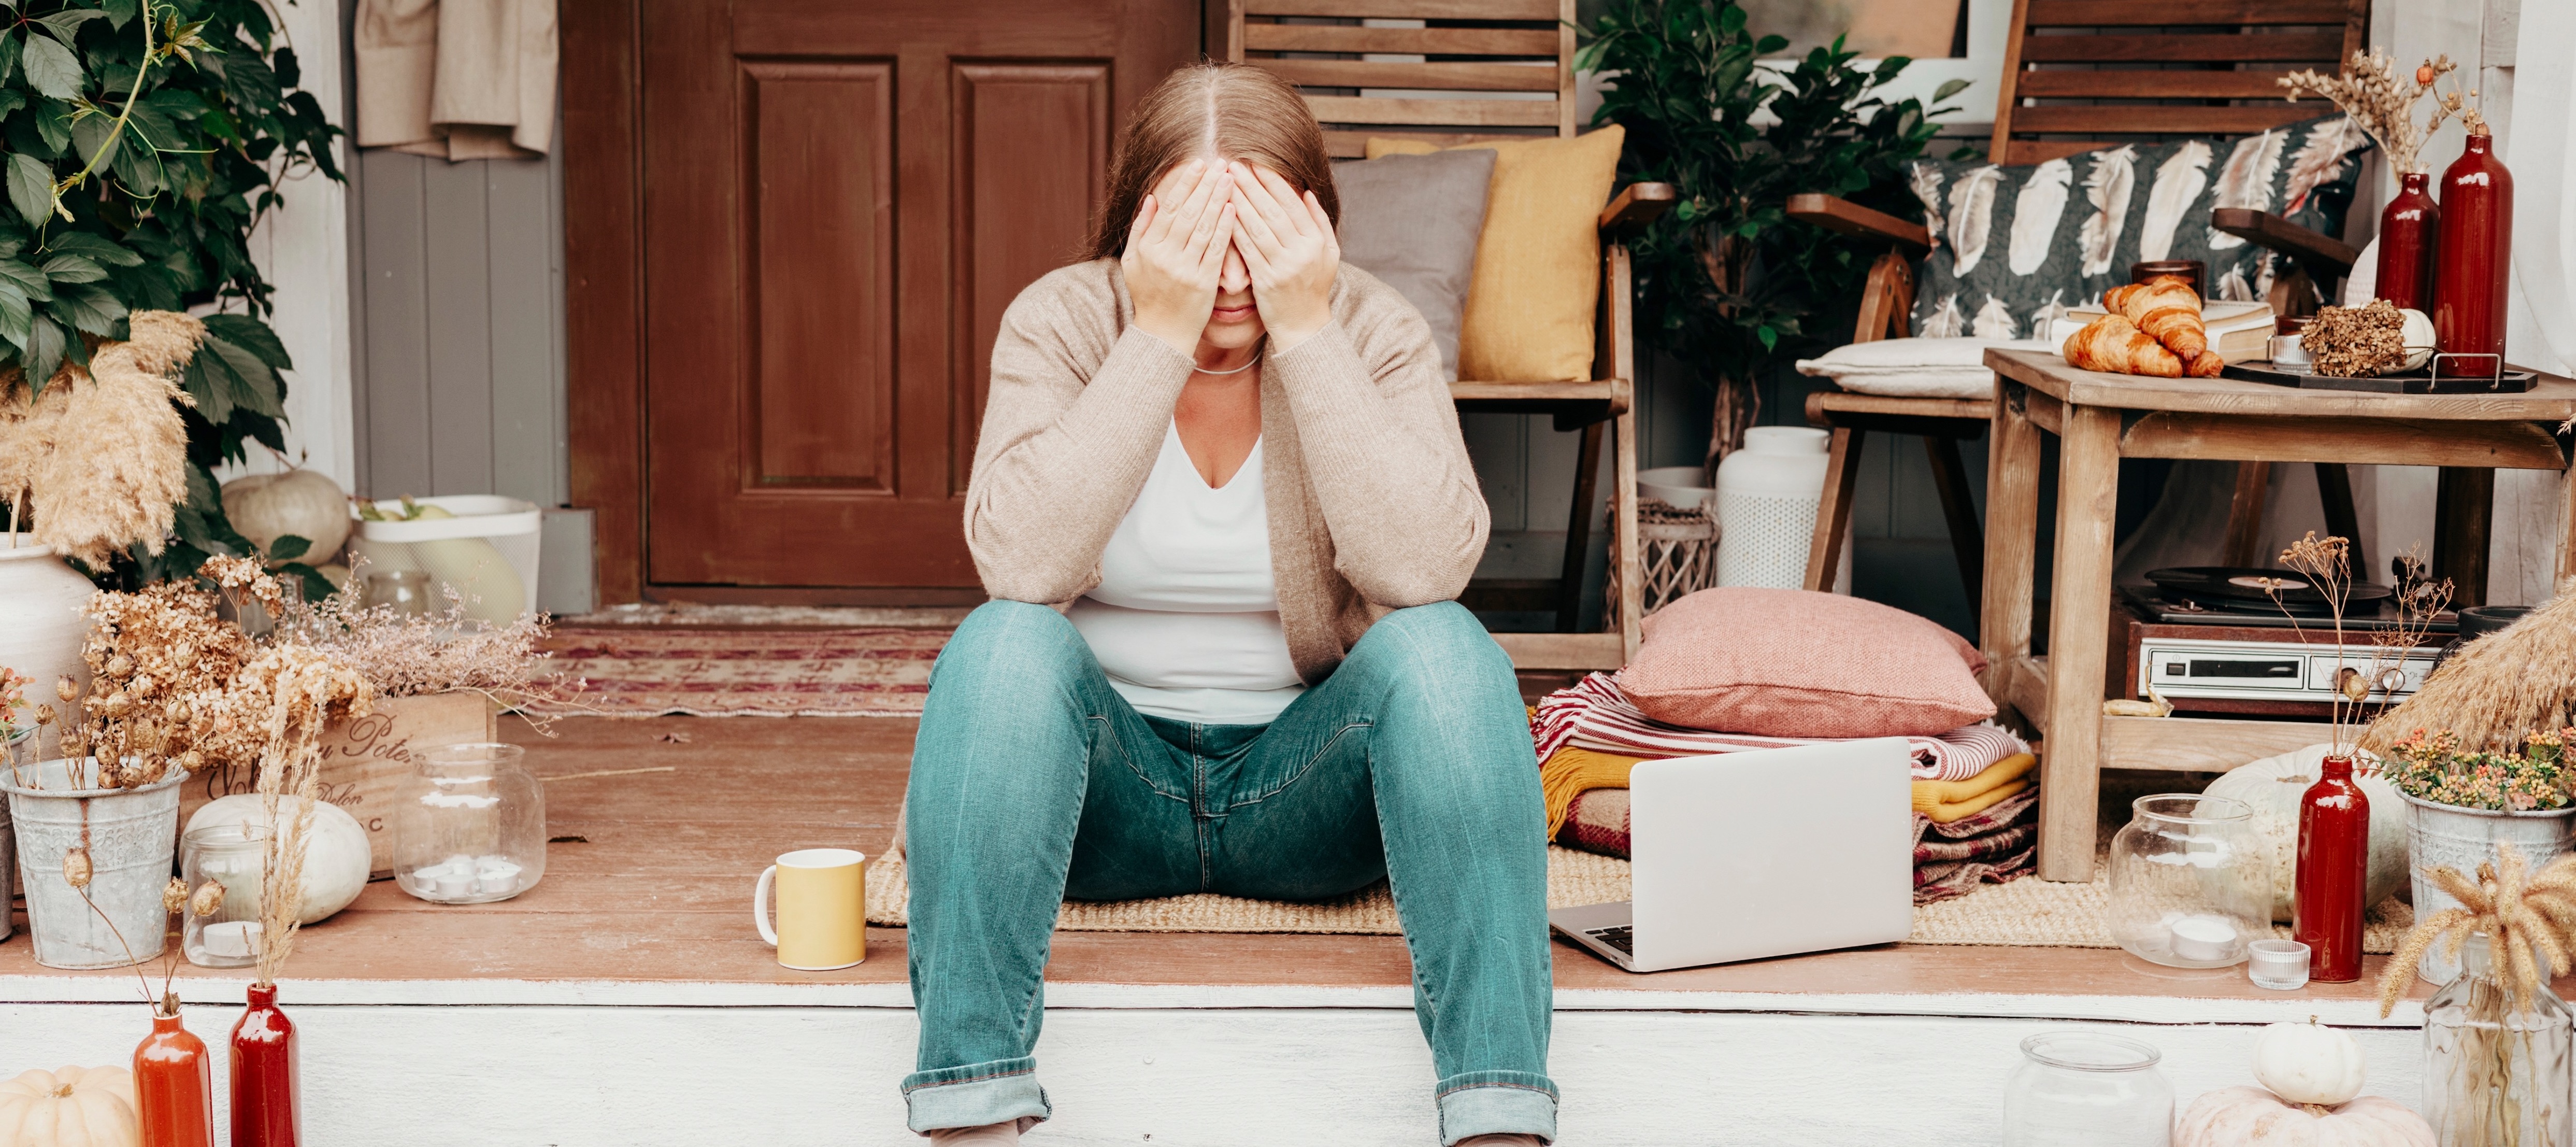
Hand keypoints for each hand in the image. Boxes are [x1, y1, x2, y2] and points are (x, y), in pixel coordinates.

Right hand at [1121, 160, 1235, 353]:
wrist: (1162, 334)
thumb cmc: (1148, 295)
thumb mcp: (1132, 261)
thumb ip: (1140, 228)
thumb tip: (1152, 198)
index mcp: (1148, 249)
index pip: (1169, 208)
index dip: (1185, 184)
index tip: (1198, 164)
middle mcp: (1165, 257)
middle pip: (1189, 213)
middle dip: (1206, 185)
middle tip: (1221, 164)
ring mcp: (1185, 270)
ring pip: (1205, 227)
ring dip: (1219, 200)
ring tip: (1230, 178)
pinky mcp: (1204, 283)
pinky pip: (1216, 250)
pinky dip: (1226, 228)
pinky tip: (1234, 209)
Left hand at [1227, 161, 1338, 351]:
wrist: (1304, 327)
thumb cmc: (1314, 287)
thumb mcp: (1329, 254)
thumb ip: (1319, 222)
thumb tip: (1305, 192)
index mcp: (1316, 242)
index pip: (1291, 203)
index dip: (1272, 181)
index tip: (1256, 164)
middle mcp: (1301, 252)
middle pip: (1271, 211)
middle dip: (1251, 185)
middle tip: (1233, 165)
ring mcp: (1283, 267)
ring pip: (1256, 227)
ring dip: (1238, 202)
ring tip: (1223, 183)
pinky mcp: (1265, 280)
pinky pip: (1246, 249)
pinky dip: (1234, 229)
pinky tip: (1222, 213)